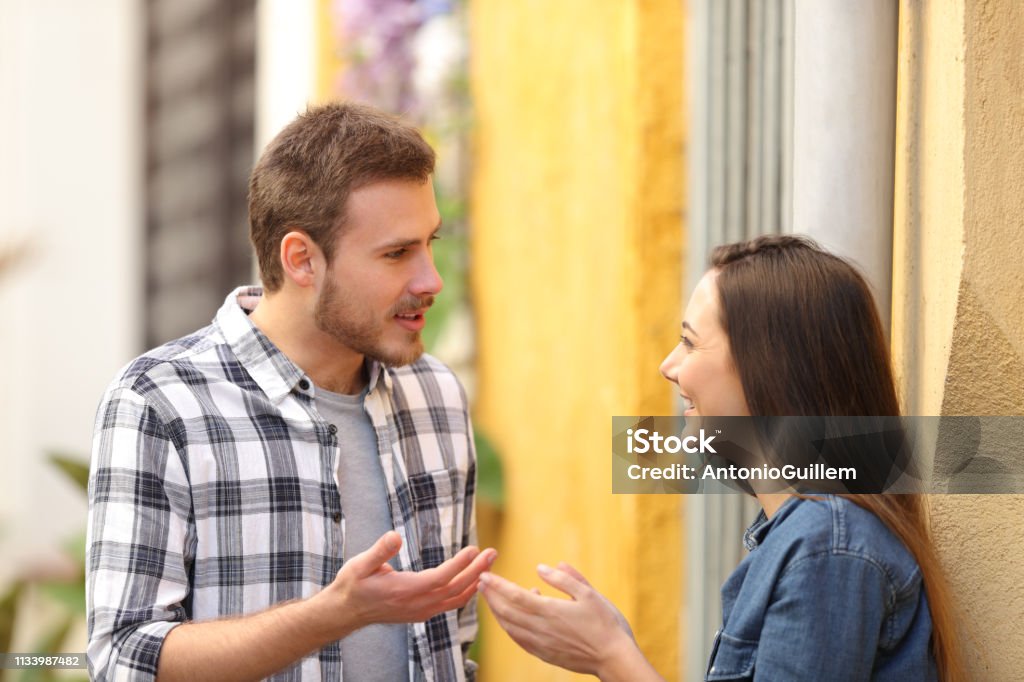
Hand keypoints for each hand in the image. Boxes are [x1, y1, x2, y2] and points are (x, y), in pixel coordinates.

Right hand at [317, 531, 496, 635]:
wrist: (346, 611)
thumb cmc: (353, 585)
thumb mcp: (360, 564)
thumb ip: (379, 551)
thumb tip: (394, 536)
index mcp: (404, 591)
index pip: (440, 579)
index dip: (459, 565)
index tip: (474, 549)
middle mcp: (417, 605)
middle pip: (455, 589)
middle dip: (477, 571)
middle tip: (493, 552)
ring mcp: (421, 611)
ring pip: (456, 599)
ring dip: (475, 581)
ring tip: (490, 562)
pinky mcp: (421, 613)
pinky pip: (450, 604)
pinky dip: (466, 592)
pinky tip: (475, 580)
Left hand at [478, 562, 644, 678]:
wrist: (614, 658)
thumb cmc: (605, 623)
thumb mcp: (588, 594)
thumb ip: (563, 579)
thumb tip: (540, 568)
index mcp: (550, 611)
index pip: (515, 596)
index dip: (497, 585)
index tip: (485, 575)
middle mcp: (541, 629)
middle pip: (506, 612)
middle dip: (491, 597)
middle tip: (481, 583)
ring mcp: (541, 644)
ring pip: (510, 627)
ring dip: (497, 612)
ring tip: (491, 599)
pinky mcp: (544, 655)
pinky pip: (519, 640)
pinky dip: (509, 628)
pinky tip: (510, 620)